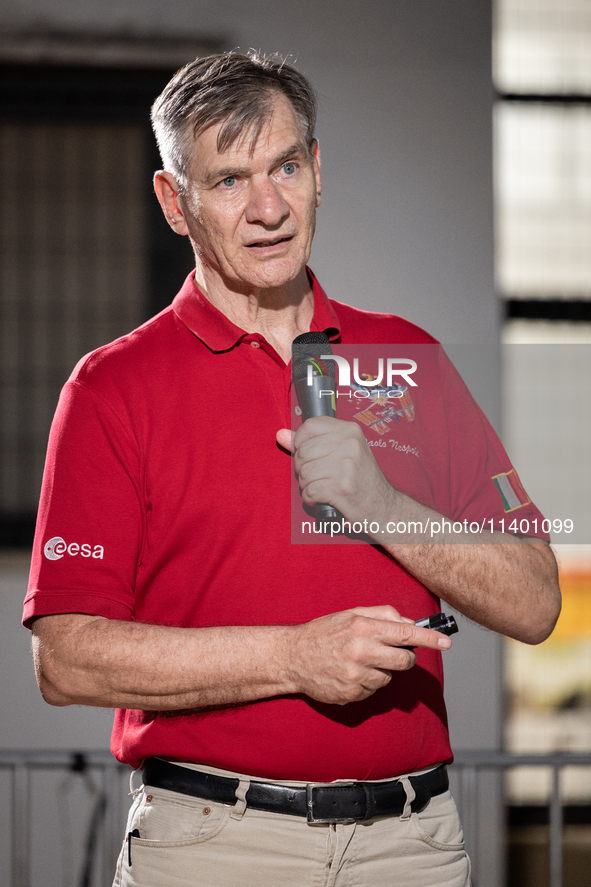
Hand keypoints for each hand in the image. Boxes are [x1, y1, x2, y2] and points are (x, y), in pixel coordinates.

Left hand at [277, 416, 396, 527]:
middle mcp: (349, 444)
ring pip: (304, 473)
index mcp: (349, 430)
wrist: (384, 507)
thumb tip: (280, 434)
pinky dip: (311, 498)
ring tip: (321, 487)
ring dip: (307, 485)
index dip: (300, 443)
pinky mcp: (342, 488)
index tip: (309, 455)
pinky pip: (309, 491)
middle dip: (303, 468)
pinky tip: (322, 498)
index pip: (309, 426)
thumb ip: (309, 442)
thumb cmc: (360, 479)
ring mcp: (347, 466)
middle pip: (303, 453)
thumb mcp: (341, 452)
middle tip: (318, 476)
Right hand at [285, 604, 451, 704]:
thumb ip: (382, 615)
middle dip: (405, 658)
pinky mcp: (351, 694)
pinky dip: (367, 683)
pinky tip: (349, 674)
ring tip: (359, 662)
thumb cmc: (324, 632)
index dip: (430, 638)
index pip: (406, 633)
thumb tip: (409, 623)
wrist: (292, 657)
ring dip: (382, 671)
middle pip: (405, 661)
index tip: (447, 642)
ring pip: (389, 678)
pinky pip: (373, 691)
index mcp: (363, 628)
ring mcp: (356, 676)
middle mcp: (362, 652)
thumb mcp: (350, 614)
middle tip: (394, 653)